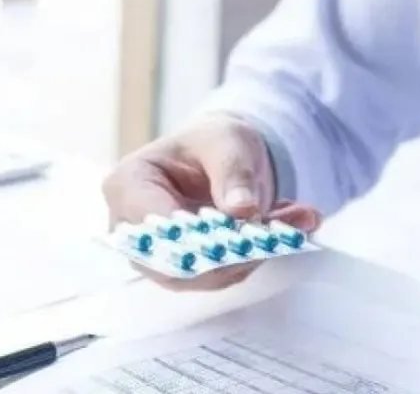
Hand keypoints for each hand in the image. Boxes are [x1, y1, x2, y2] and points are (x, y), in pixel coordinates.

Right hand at [101, 114, 320, 290]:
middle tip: (273, 236)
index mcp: (128, 185)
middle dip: (228, 254)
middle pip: (172, 263)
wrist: (224, 158)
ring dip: (250, 257)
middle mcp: (133, 227)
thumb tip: (241, 210)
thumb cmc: (213, 144)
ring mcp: (158, 255)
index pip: (150, 226)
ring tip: (290, 223)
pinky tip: (286, 229)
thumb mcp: (227, 142)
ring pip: (201, 277)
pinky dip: (256, 258)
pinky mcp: (187, 270)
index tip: (231, 235)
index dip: (188, 238)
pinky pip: (222, 276)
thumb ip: (233, 173)